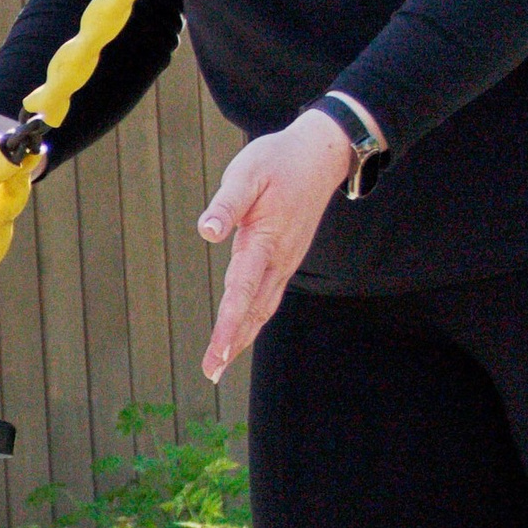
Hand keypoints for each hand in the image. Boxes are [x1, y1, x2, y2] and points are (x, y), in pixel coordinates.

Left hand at [196, 109, 354, 380]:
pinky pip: (268, 295)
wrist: (320, 155)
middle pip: (253, 309)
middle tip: (211, 372)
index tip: (218, 353)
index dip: (229, 324)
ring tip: (221, 362)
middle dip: (233, 342)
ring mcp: (285, 261)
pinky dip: (253, 317)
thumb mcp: (247, 173)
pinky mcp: (286, 257)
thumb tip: (207, 231)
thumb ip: (226, 203)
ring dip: (243, 335)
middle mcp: (279, 259)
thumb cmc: (278, 160)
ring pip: (262, 307)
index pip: (242, 291)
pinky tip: (242, 329)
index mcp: (266, 241)